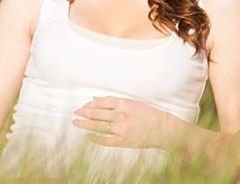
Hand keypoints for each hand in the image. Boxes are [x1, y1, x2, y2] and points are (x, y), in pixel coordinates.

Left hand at [72, 96, 186, 147]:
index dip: (90, 104)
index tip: (83, 106)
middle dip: (84, 113)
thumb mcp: (132, 103)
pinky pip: (104, 140)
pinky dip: (95, 138)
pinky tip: (89, 136)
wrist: (163, 129)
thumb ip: (114, 101)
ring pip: (98, 126)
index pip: (101, 102)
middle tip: (75, 113)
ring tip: (76, 123)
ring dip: (85, 124)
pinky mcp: (122, 141)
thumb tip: (96, 99)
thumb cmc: (149, 115)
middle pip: (96, 113)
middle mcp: (121, 115)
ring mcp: (121, 129)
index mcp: (123, 103)